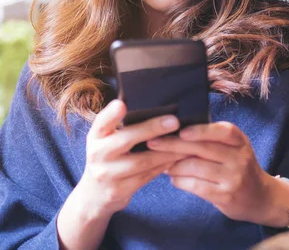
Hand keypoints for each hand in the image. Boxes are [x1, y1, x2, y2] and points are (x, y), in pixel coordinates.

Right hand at [77, 100, 186, 217]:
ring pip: (142, 161)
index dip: (111, 113)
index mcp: (96, 136)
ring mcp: (106, 174)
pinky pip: (147, 176)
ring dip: (167, 151)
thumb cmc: (108, 158)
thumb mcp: (107, 141)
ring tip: (185, 142)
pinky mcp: (118, 191)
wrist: (94, 195)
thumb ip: (123, 126)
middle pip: (126, 139)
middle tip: (174, 121)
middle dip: (152, 128)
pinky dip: (164, 166)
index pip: (101, 122)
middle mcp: (97, 154)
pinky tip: (177, 158)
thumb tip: (157, 107)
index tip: (122, 103)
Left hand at [146, 122, 288, 224]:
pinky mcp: (225, 196)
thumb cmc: (240, 168)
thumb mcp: (235, 149)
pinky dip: (179, 180)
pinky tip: (173, 178)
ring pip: (196, 167)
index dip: (201, 130)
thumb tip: (177, 130)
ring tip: (162, 163)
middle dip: (175, 145)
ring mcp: (233, 178)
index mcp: (241, 142)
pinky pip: (195, 186)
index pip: (223, 131)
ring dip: (174, 165)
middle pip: (204, 148)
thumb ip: (214, 140)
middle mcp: (239, 158)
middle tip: (153, 142)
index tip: (181, 130)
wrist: (261, 197)